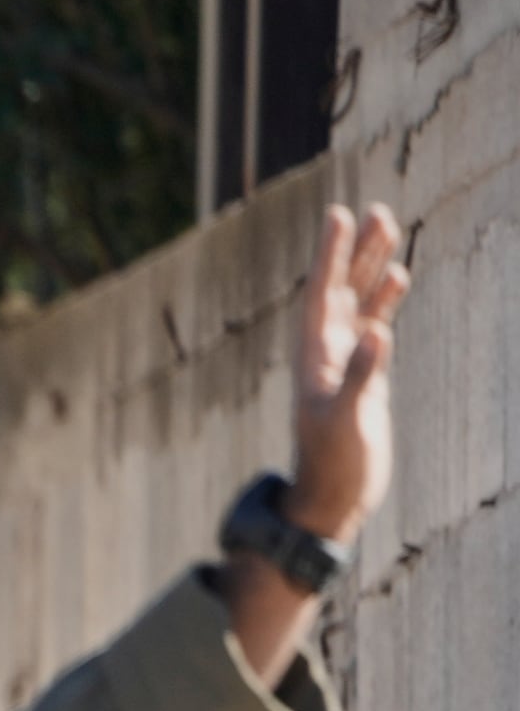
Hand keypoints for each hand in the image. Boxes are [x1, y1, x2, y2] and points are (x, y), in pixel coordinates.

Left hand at [291, 202, 410, 540]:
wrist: (334, 499)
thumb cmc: (333, 465)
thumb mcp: (345, 421)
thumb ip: (360, 377)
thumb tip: (376, 333)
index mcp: (314, 358)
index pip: (320, 294)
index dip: (330, 254)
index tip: (339, 215)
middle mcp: (326, 355)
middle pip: (341, 289)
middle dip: (356, 251)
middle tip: (374, 211)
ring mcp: (345, 364)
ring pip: (360, 303)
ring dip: (372, 269)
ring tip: (389, 228)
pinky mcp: (364, 379)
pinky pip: (374, 328)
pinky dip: (384, 302)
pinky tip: (397, 279)